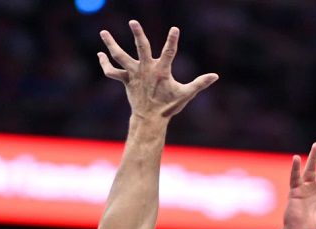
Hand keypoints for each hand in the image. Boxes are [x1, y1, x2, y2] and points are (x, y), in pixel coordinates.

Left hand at [98, 21, 217, 118]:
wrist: (150, 119)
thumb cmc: (168, 106)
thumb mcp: (186, 94)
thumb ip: (200, 83)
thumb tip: (215, 76)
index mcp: (161, 71)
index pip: (169, 52)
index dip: (172, 40)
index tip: (174, 29)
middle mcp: (146, 69)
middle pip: (141, 48)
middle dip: (137, 34)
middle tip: (133, 21)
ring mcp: (134, 74)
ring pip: (119, 57)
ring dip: (110, 44)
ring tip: (103, 32)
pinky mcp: (125, 80)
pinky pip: (112, 71)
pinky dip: (105, 64)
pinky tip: (100, 55)